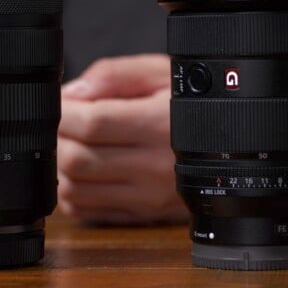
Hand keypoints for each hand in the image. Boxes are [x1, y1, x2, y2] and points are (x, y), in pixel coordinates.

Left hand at [57, 54, 186, 224]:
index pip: (93, 123)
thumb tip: (75, 92)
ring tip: (69, 142)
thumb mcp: (160, 72)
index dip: (65, 111)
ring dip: (59, 166)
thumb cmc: (188, 105)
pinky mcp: (140, 215)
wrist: (230, 147)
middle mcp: (155, 166)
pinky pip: (85, 210)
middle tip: (60, 121)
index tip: (61, 101)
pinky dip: (69, 190)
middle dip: (57, 137)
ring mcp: (147, 197)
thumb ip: (114, 74)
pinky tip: (79, 169)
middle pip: (78, 159)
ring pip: (76, 189)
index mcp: (161, 124)